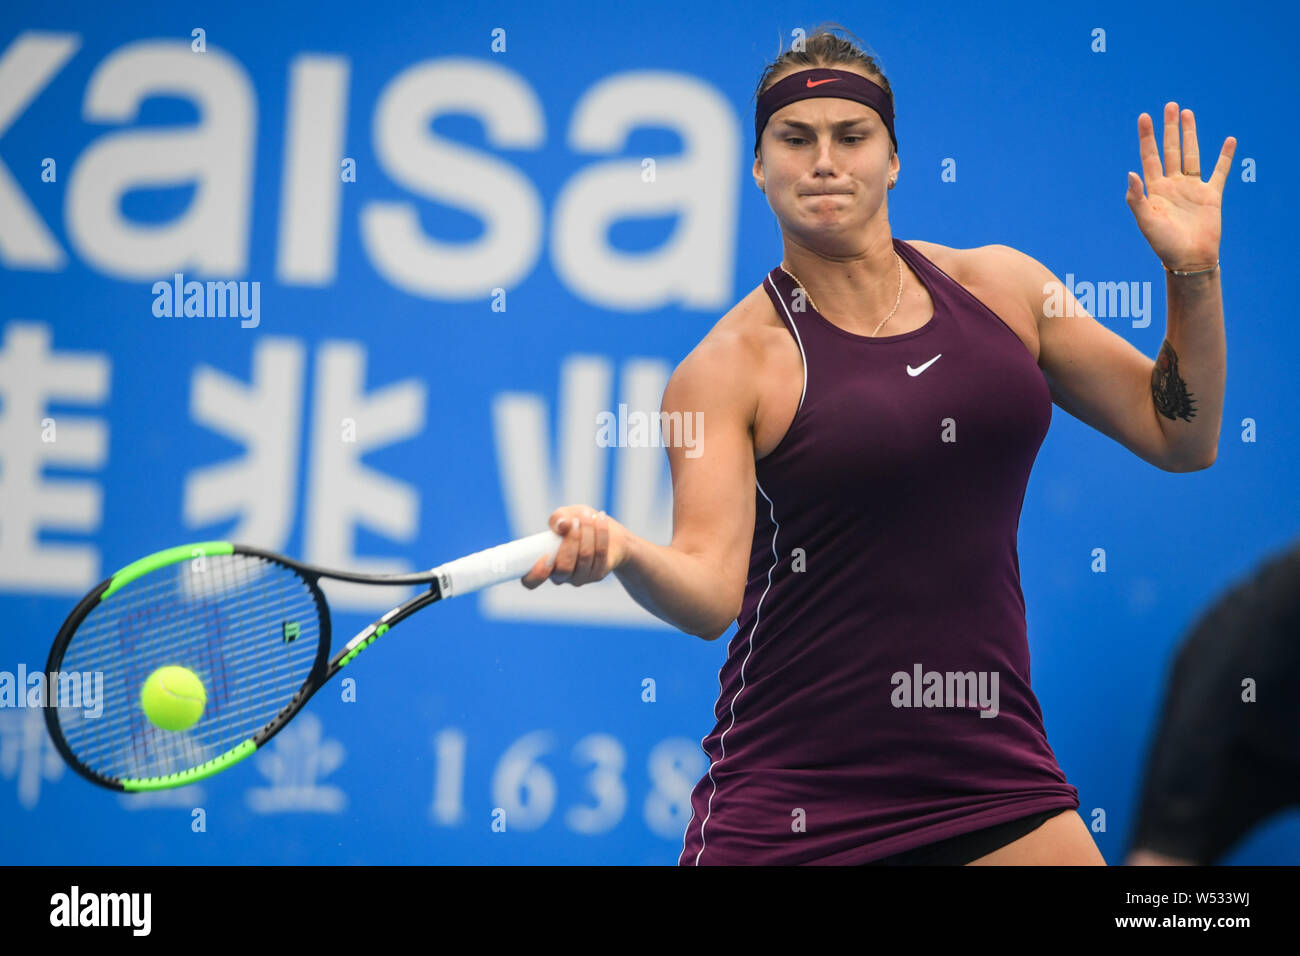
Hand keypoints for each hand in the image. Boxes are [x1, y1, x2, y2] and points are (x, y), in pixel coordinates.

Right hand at [520, 506, 628, 588]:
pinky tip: (601, 520)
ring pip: (584, 557)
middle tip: (575, 521)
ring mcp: (580, 578)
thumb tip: (562, 525)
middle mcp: (560, 577)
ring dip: (587, 533)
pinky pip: (600, 554)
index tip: (545, 556)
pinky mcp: (598, 574)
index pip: (532, 581)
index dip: (537, 573)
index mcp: (543, 566)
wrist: (603, 530)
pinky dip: (601, 534)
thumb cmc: (576, 523)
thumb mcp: (564, 516)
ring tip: (588, 515)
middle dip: (571, 540)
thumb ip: (557, 518)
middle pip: (564, 567)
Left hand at [1125, 102, 1235, 271]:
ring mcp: (1191, 188)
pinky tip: (1229, 140)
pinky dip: (1225, 156)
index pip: (1149, 157)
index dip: (1147, 137)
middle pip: (1170, 150)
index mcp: (1154, 190)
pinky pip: (1219, 172)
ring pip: (1191, 154)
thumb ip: (1136, 198)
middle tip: (1170, 106)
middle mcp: (1172, 185)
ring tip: (1188, 113)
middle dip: (1169, 128)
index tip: (1144, 117)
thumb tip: (1131, 172)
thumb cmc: (1163, 244)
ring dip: (1190, 134)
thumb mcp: (1145, 221)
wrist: (1188, 259)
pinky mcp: (1211, 195)